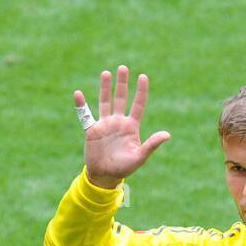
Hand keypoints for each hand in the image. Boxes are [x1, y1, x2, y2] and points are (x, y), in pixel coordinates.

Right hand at [74, 67, 169, 187]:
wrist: (105, 176)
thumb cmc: (124, 168)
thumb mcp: (140, 157)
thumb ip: (151, 145)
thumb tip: (167, 135)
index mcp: (131, 127)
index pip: (138, 105)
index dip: (141, 91)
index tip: (143, 77)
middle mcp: (118, 122)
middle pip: (121, 98)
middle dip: (122, 83)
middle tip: (123, 68)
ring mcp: (105, 124)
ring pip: (105, 102)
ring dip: (105, 88)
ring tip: (106, 73)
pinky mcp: (92, 130)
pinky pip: (85, 115)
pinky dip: (81, 105)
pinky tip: (78, 94)